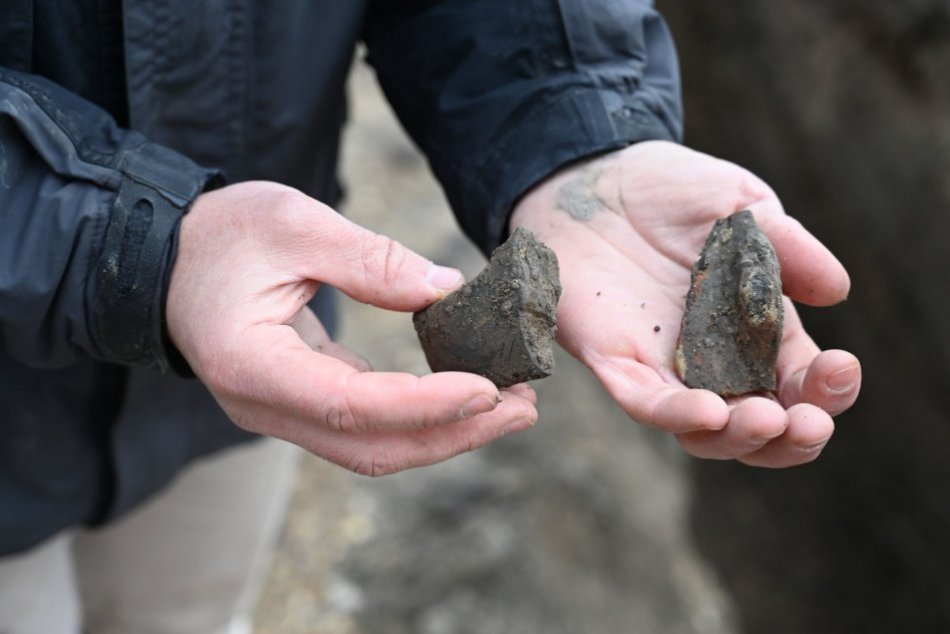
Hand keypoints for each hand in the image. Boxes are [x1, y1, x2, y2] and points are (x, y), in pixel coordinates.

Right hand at [167, 181, 536, 475]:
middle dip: (453, 434)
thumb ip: (368, 259)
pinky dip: (420, 416)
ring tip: (511, 407)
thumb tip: (446, 288)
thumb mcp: (291, 223)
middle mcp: (264, 406)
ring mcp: (282, 412)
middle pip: (371, 447)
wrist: (169, 259)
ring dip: (445, 433)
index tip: (487, 388)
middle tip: (523, 408)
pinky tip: (464, 394)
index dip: (423, 404)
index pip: (349, 404)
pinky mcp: (301, 402)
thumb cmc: (221, 234)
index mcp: (252, 364)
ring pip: (373, 446)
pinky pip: (366, 426)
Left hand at [510, 141, 859, 466]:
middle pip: (759, 429)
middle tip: (810, 423)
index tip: (842, 366)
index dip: (827, 388)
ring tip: (765, 421)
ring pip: (705, 433)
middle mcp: (714, 363)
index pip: (801, 381)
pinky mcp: (615, 361)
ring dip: (739, 438)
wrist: (594, 177)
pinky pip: (645, 402)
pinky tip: (709, 412)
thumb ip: (788, 245)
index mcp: (757, 331)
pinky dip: (676, 414)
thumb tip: (836, 290)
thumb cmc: (671, 191)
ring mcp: (663, 367)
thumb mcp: (741, 206)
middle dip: (792, 438)